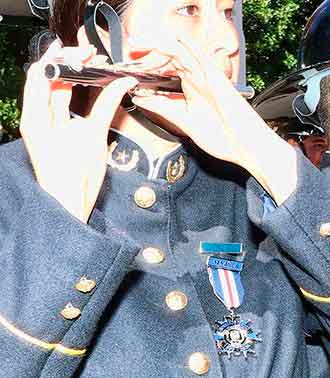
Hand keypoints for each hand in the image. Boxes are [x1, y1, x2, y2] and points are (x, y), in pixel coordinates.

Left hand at [20, 41, 136, 222]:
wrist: (74, 204)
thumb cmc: (72, 177)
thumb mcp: (91, 138)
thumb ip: (107, 107)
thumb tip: (123, 83)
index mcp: (35, 118)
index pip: (39, 76)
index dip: (56, 58)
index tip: (76, 49)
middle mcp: (40, 118)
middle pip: (51, 80)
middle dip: (69, 63)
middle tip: (90, 53)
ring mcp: (52, 125)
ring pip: (61, 90)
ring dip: (77, 76)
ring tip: (96, 64)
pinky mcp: (66, 131)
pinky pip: (73, 105)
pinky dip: (85, 93)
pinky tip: (98, 83)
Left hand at [126, 36, 296, 202]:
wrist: (246, 147)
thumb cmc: (224, 138)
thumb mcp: (184, 121)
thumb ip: (162, 108)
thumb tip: (139, 97)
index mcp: (192, 89)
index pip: (166, 69)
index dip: (146, 65)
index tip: (127, 68)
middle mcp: (199, 80)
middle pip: (170, 58)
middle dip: (148, 54)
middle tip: (130, 53)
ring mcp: (208, 77)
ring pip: (181, 53)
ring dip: (160, 47)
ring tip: (141, 45)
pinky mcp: (217, 78)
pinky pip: (200, 56)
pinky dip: (186, 46)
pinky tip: (171, 40)